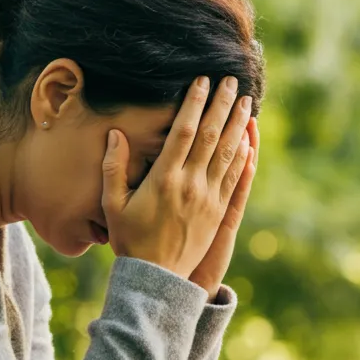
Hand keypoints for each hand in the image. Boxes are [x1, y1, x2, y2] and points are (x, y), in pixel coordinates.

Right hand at [101, 76, 251, 281]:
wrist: (156, 277)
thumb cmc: (129, 240)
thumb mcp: (112, 204)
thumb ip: (113, 168)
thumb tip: (116, 134)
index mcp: (163, 179)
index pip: (184, 131)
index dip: (195, 103)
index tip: (203, 81)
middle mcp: (190, 185)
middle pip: (211, 136)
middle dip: (222, 105)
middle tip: (232, 81)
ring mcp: (208, 199)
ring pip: (228, 154)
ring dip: (238, 126)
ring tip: (246, 103)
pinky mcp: (218, 213)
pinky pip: (234, 179)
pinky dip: (242, 157)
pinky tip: (248, 141)